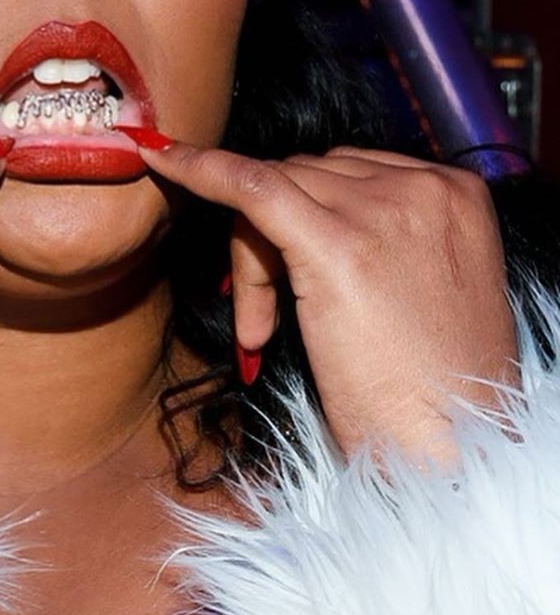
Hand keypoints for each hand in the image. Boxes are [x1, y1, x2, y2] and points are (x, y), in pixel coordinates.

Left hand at [135, 141, 520, 468]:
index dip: (301, 214)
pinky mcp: (337, 246)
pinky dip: (198, 169)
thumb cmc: (433, 391)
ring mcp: (384, 212)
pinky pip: (250, 186)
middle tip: (261, 320)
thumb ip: (377, 239)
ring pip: (272, 189)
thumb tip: (297, 221)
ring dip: (250, 260)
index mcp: (452, 192)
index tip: (271, 247)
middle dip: (268, 239)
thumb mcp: (418, 291)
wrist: (453, 453)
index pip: (344, 171)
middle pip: (304, 175)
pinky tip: (160, 161)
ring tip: (260, 333)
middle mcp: (424, 188)